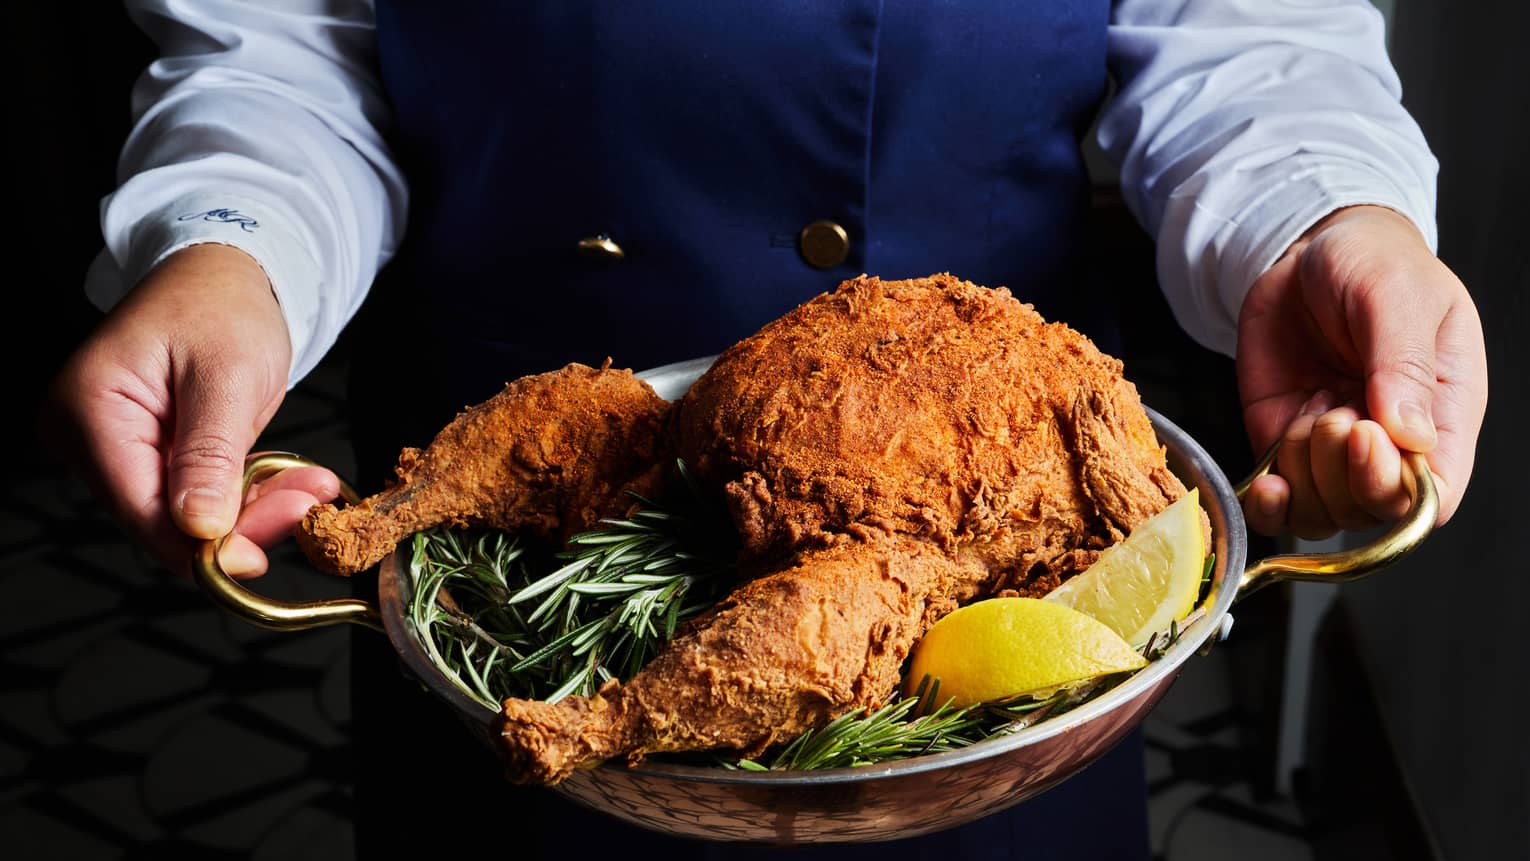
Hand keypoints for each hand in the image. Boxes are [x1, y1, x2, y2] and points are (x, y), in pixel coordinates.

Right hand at [42, 243, 339, 577]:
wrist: (225, 272)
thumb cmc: (220, 302)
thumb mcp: (228, 373)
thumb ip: (211, 453)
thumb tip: (200, 527)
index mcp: (90, 411)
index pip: (141, 510)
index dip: (203, 544)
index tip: (263, 551)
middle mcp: (89, 437)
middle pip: (165, 519)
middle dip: (243, 521)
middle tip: (311, 501)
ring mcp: (119, 449)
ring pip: (189, 515)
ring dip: (255, 508)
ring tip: (312, 485)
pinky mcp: (152, 454)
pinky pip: (200, 495)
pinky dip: (248, 493)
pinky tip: (291, 479)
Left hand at [1236, 205, 1486, 538]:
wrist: (1309, 251)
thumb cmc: (1373, 263)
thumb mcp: (1395, 295)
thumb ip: (1404, 363)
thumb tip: (1411, 436)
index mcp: (1444, 413)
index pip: (1436, 494)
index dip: (1397, 486)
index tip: (1365, 435)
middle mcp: (1391, 445)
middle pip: (1376, 513)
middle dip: (1345, 476)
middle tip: (1332, 415)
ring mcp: (1334, 451)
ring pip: (1325, 515)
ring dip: (1306, 479)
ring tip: (1307, 414)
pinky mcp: (1283, 446)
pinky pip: (1280, 505)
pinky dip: (1270, 505)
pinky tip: (1268, 482)